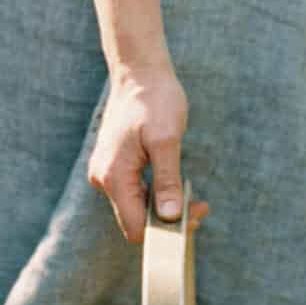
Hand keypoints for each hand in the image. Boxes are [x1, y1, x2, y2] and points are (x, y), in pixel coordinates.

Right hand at [88, 62, 206, 243]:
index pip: (135, 227)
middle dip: (169, 220)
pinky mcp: (114, 166)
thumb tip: (170, 217)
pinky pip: (134, 192)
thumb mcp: (167, 141)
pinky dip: (156, 195)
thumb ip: (167, 182)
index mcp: (113, 176)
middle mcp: (103, 178)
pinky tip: (176, 186)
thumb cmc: (155, 100)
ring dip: (164, 208)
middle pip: (136, 220)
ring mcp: (106, 172)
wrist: (139, 72)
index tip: (195, 217)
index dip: (165, 232)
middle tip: (202, 207)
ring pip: (136, 207)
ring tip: (194, 198)